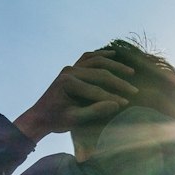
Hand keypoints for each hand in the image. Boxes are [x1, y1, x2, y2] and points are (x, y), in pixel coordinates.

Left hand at [13, 50, 137, 142]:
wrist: (40, 117)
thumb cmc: (56, 120)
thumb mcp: (75, 120)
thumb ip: (94, 111)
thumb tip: (117, 104)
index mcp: (68, 83)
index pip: (96, 90)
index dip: (113, 97)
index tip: (128, 103)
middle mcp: (69, 71)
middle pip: (99, 73)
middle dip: (118, 82)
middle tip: (134, 91)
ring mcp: (70, 68)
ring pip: (96, 61)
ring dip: (114, 65)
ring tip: (130, 72)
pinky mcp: (71, 68)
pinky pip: (88, 58)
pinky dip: (100, 55)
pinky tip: (113, 54)